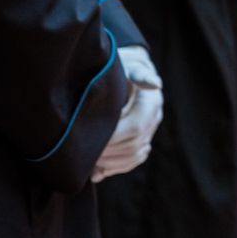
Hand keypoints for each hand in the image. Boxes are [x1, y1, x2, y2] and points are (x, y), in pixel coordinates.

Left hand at [93, 46, 163, 182]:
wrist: (128, 69)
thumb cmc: (123, 66)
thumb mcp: (128, 65)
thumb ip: (138, 74)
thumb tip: (155, 84)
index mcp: (151, 102)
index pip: (136, 128)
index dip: (113, 138)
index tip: (88, 139)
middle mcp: (155, 118)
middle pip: (135, 145)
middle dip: (107, 152)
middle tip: (81, 154)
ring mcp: (150, 130)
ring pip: (136, 155)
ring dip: (111, 163)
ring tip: (88, 161)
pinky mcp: (142, 139)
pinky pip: (134, 159)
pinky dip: (116, 168)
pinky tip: (97, 171)